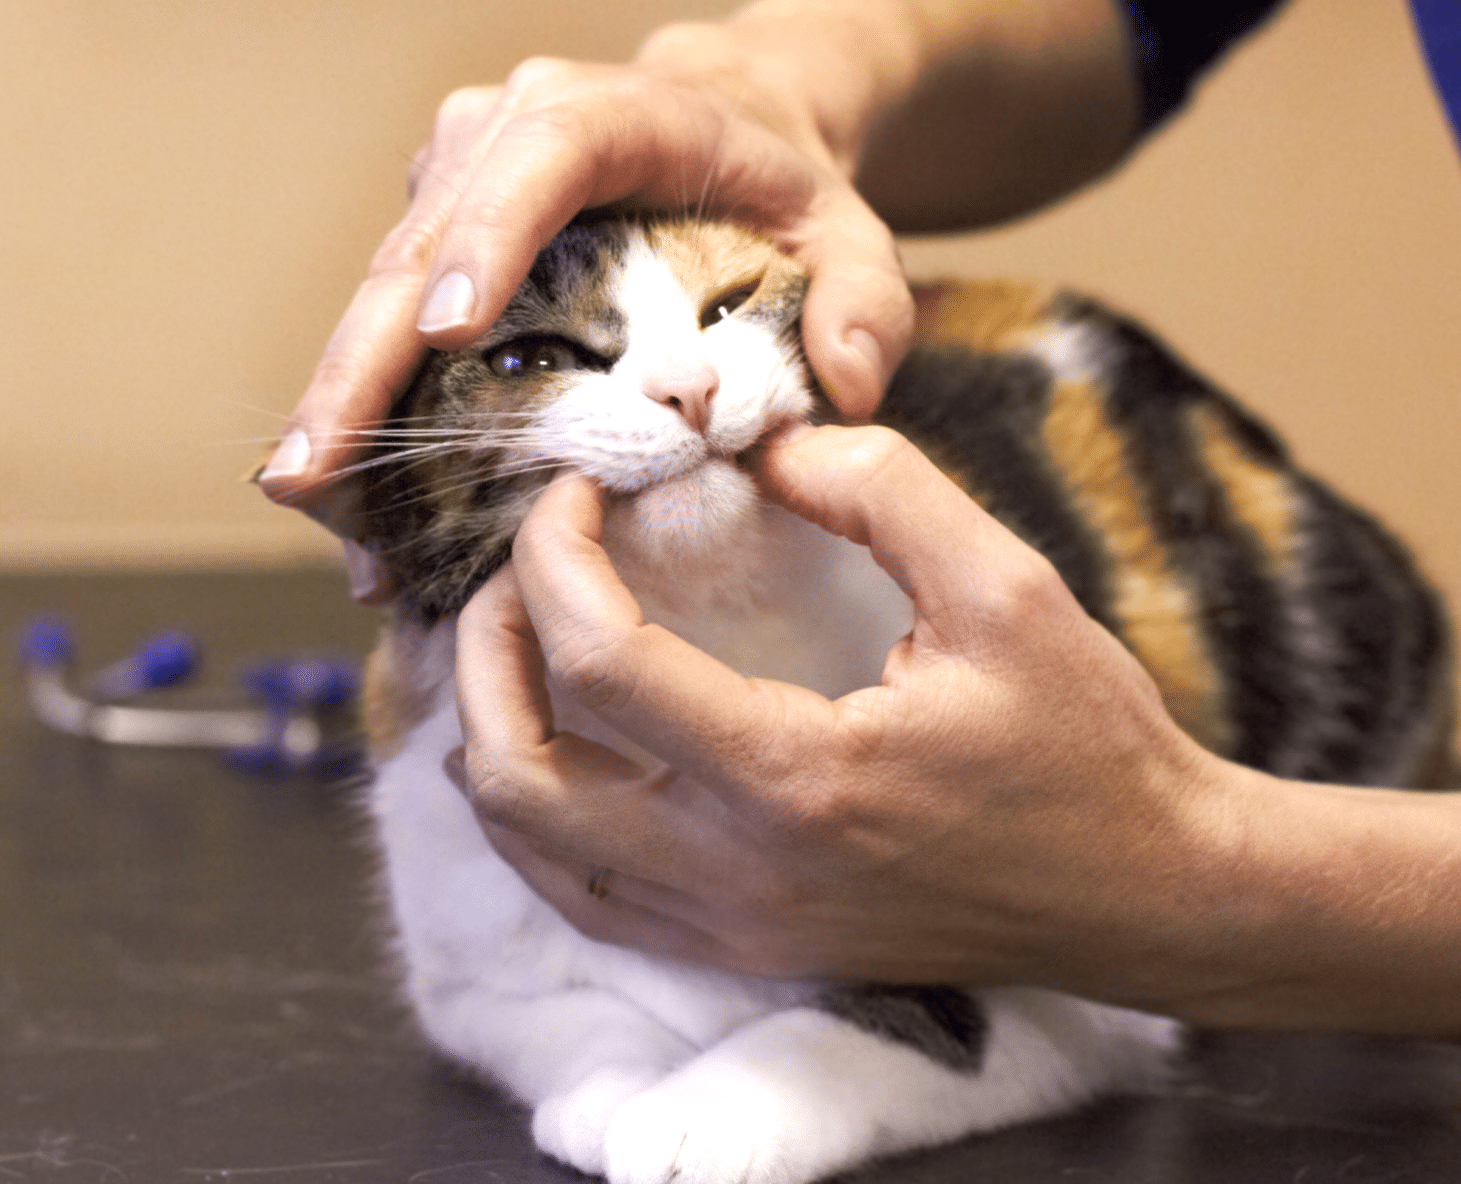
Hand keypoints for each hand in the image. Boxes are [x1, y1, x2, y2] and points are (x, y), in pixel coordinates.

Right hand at [257, 18, 914, 549]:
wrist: (734, 129)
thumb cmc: (789, 190)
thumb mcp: (854, 238)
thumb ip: (868, 304)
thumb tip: (850, 388)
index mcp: (618, 114)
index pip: (542, 160)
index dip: (488, 240)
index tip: (447, 329)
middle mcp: (512, 130)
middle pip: (421, 244)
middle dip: (360, 363)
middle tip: (310, 475)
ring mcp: (462, 177)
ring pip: (384, 289)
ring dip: (345, 400)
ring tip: (316, 512)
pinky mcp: (443, 228)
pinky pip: (395, 318)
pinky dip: (376, 406)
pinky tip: (357, 505)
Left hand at [452, 424, 1242, 1007]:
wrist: (1146, 895)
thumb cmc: (1087, 744)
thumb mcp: (1005, 587)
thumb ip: (878, 490)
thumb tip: (763, 446)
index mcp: (796, 777)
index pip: (600, 661)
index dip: (553, 554)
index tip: (575, 489)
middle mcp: (739, 875)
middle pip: (516, 774)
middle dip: (483, 649)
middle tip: (518, 566)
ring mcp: (735, 930)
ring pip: (531, 852)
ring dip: (495, 735)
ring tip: (527, 644)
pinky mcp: (750, 953)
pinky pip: (587, 900)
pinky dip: (544, 818)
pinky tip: (573, 748)